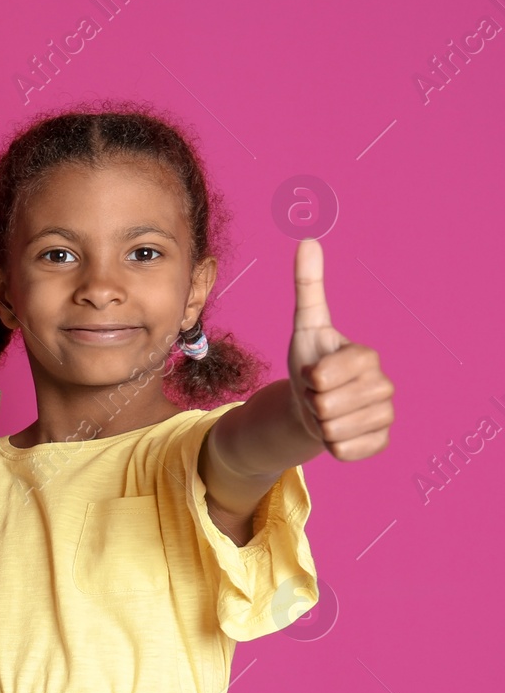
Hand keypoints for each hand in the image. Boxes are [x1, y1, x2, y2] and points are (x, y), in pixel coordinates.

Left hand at [288, 237, 394, 460]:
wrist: (309, 403)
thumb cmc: (309, 361)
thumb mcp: (305, 325)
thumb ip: (309, 286)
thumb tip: (309, 240)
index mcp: (368, 357)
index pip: (326, 375)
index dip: (310, 378)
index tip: (313, 372)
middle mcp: (385, 386)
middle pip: (328, 406)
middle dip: (311, 402)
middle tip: (316, 394)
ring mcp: (386, 416)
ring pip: (334, 430)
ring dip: (318, 424)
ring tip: (324, 410)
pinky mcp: (380, 442)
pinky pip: (345, 452)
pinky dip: (330, 446)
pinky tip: (335, 432)